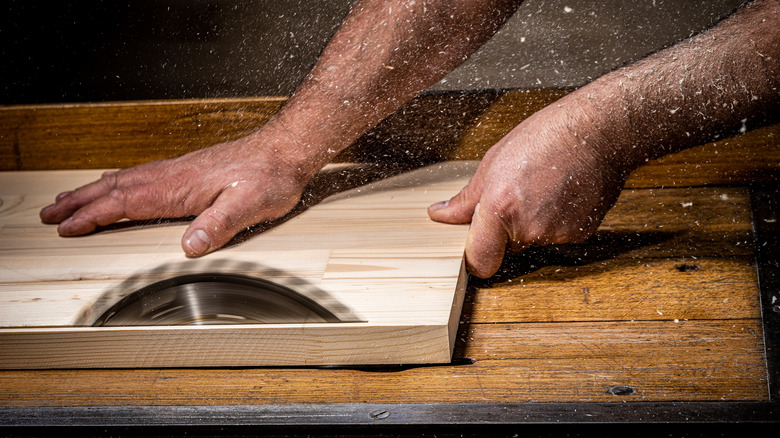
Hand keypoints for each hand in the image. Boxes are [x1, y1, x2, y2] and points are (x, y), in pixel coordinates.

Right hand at [40, 131, 314, 256]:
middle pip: (114, 189)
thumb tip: (189, 246)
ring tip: (69, 199)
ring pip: (125, 180)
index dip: (93, 216)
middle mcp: (172, 175)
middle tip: (48, 213)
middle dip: (79, 203)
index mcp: (178, 187)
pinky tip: (118, 184)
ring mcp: (178, 171)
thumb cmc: (270, 177)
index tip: (66, 227)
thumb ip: (219, 224)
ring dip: (93, 191)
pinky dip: (118, 182)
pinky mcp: (188, 170)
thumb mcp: (250, 205)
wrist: (285, 150)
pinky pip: (142, 176)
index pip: (125, 203)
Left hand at [428, 97, 627, 277]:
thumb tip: (440, 214)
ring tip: (541, 187)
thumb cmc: (547, 136)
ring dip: (531, 223)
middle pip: (505, 248)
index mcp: (501, 206)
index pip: (479, 261)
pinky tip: (560, 193)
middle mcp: (528, 227)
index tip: (474, 247)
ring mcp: (556, 233)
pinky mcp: (579, 234)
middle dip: (504, 230)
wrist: (600, 131)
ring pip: (531, 241)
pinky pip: (556, 236)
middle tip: (515, 195)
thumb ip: (466, 198)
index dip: (475, 257)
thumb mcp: (494, 161)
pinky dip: (555, 220)